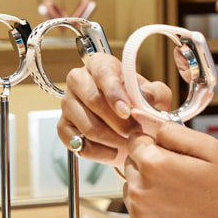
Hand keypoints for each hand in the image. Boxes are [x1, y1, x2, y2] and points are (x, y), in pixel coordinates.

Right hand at [56, 52, 171, 166]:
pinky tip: (113, 151)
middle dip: (118, 122)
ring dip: (111, 139)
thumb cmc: (139, 103)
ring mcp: (67, 103)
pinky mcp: (62, 126)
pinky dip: (98, 152)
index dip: (114, 93)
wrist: (129, 123)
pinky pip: (77, 143)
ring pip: (86, 126)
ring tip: (127, 142)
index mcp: (100, 65)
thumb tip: (146, 96)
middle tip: (135, 132)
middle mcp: (78, 80)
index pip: (102, 73)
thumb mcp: (155, 95)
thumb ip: (154, 93)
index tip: (127, 111)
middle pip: (92, 101)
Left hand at [123, 123, 217, 217]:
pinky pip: (137, 215)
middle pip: (131, 166)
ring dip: (148, 190)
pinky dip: (151, 213)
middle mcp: (140, 190)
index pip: (134, 142)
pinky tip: (175, 213)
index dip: (152, 144)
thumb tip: (151, 128)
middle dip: (149, 167)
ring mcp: (139, 216)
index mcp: (153, 164)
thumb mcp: (210, 147)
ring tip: (179, 197)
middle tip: (179, 177)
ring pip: (132, 191)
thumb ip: (174, 131)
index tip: (169, 153)